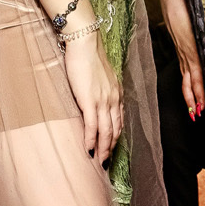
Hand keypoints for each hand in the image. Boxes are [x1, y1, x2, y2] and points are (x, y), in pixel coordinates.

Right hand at [62, 30, 123, 163]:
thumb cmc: (89, 56)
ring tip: (99, 161)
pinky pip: (92, 126)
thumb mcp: (100, 75)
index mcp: (117, 93)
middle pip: (115, 130)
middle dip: (111, 148)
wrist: (85, 43)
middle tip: (106, 162)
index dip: (116, 137)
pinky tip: (88, 150)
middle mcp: (113, 99)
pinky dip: (91, 140)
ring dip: (103, 149)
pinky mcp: (89, 100)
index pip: (119, 121)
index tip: (112, 148)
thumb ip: (101, 88)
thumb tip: (96, 97)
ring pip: (106, 131)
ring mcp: (103, 101)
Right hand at [163, 0, 204, 117]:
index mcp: (199, 51)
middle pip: (195, 83)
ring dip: (189, 99)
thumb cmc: (190, 16)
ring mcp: (184, 60)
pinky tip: (189, 97)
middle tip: (202, 113)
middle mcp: (191, 59)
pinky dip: (185, 90)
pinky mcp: (180, 59)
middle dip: (199, 98)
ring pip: (186, 84)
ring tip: (193, 113)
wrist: (172, 10)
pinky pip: (182, 79)